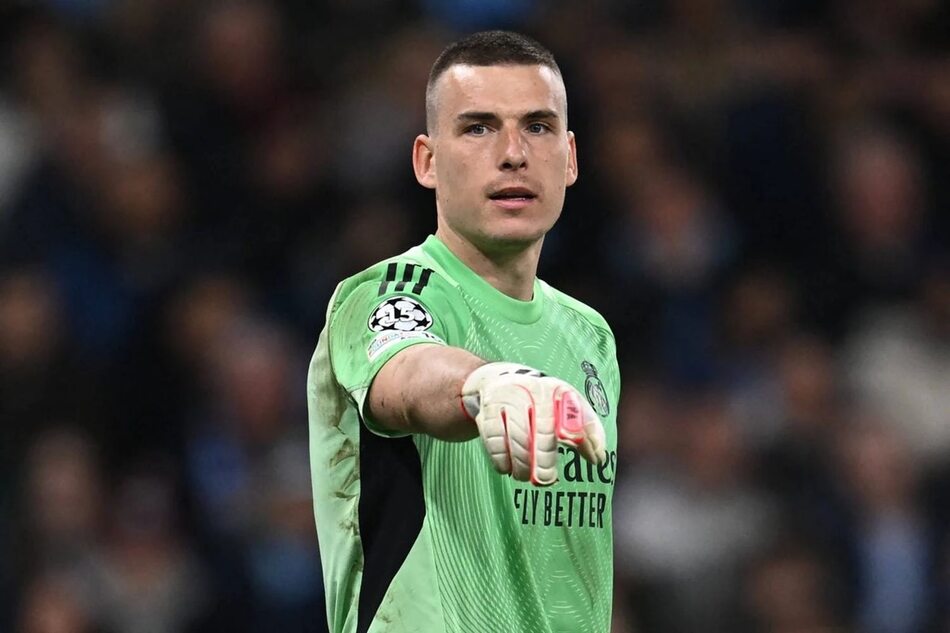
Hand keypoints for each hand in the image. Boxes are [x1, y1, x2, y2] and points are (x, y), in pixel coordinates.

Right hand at [461, 362, 606, 485]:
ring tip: (524, 476)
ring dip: (521, 462)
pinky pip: (494, 437)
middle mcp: (532, 390)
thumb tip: (598, 458)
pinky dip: (500, 457)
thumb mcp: (565, 404)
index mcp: (555, 389)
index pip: (572, 415)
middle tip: (546, 480)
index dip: (583, 438)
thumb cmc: (540, 401)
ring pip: (517, 435)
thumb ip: (586, 427)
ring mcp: (508, 398)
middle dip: (544, 457)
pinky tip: (506, 468)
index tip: (591, 461)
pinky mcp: (487, 409)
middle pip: (542, 428)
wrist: (499, 380)